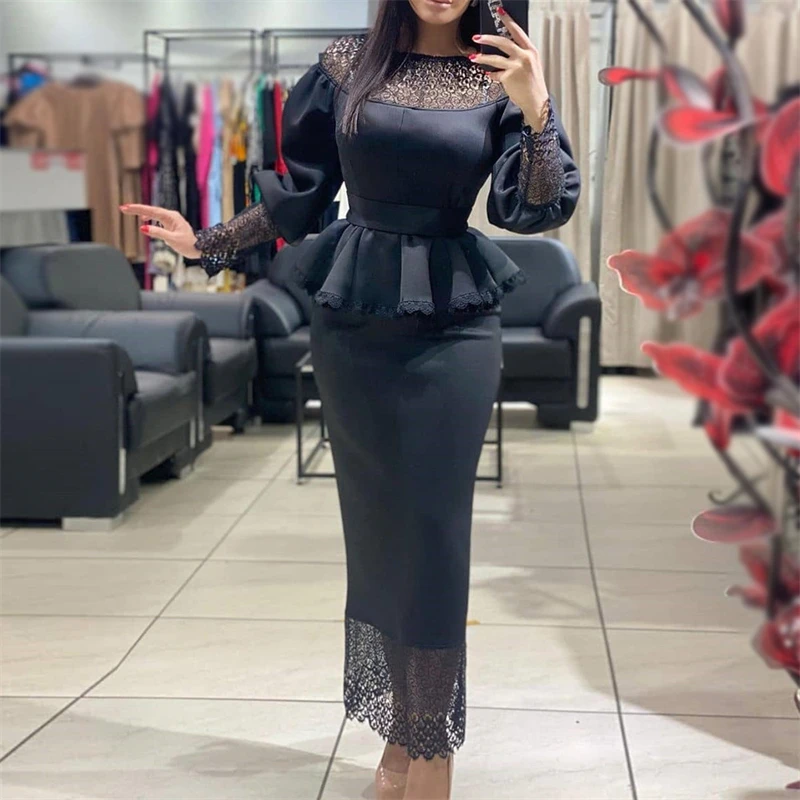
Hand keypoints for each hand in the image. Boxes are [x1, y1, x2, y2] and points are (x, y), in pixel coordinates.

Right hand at [120, 204, 201, 258]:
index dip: (138, 209)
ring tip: (129, 211)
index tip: (126, 207)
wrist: (198, 249)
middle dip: (137, 209)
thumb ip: (158, 233)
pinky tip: (144, 219)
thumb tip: (143, 228)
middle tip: (123, 208)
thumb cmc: (188, 245)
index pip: (151, 211)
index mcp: (171, 217)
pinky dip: (149, 218)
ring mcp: (171, 220)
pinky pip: (157, 219)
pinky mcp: (170, 225)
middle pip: (151, 210)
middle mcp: (171, 216)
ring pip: (153, 214)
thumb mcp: (172, 240)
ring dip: (141, 213)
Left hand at [470, 7, 549, 131]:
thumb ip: (520, 56)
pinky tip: (490, 75)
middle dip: (488, 37)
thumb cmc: (533, 85)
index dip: (508, 20)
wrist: (536, 101)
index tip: (500, 12)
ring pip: (495, 58)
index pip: (518, 31)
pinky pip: (495, 74)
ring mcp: (516, 66)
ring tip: (473, 56)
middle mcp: (524, 56)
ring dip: (482, 57)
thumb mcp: (531, 66)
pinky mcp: (508, 77)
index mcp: (531, 51)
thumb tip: (505, 52)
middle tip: (477, 36)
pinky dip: (491, 74)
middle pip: (503, 42)